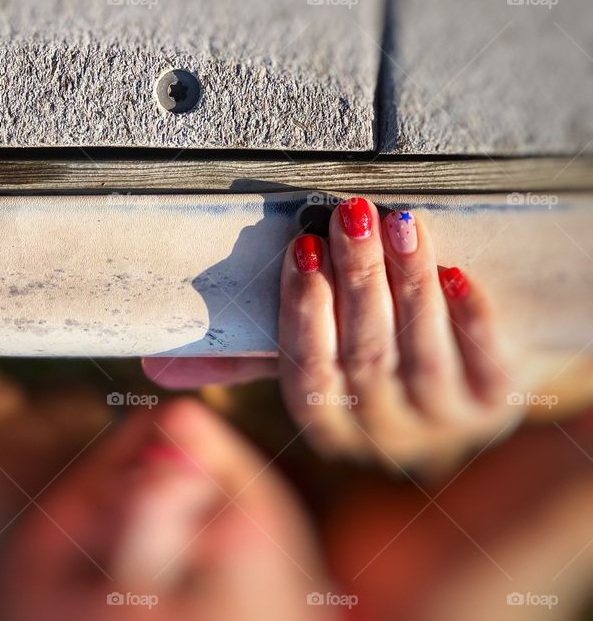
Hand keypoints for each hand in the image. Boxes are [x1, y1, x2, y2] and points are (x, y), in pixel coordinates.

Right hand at [146, 198, 518, 467]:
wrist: (462, 378)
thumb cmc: (364, 355)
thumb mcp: (305, 358)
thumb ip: (241, 355)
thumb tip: (152, 363)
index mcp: (327, 423)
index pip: (307, 375)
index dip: (304, 314)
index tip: (300, 251)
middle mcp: (381, 432)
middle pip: (365, 356)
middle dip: (357, 282)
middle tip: (349, 216)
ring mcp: (441, 422)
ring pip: (419, 354)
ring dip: (408, 283)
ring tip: (397, 221)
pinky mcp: (495, 403)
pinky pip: (487, 367)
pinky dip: (469, 319)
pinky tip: (455, 272)